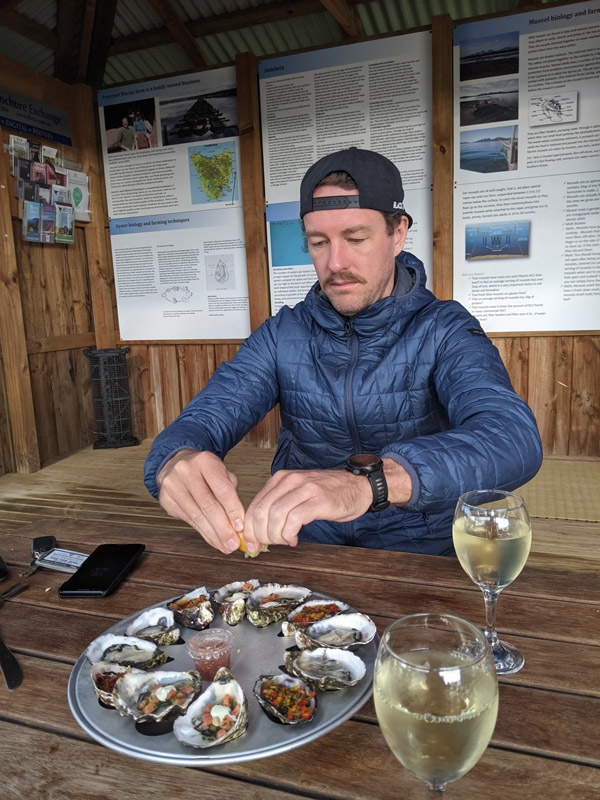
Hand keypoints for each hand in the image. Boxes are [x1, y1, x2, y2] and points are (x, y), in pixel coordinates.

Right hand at [157, 450, 245, 553]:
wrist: (176, 464)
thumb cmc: (204, 471)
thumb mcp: (221, 472)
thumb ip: (230, 492)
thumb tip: (238, 522)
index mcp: (205, 461)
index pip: (222, 489)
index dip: (232, 510)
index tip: (241, 527)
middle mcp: (186, 471)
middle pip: (208, 505)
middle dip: (223, 528)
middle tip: (234, 543)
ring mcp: (172, 485)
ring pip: (196, 515)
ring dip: (213, 534)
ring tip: (225, 545)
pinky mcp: (166, 499)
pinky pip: (188, 520)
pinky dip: (203, 532)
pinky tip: (213, 539)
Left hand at [241, 468, 372, 549]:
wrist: (358, 486)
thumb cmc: (328, 493)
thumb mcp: (297, 493)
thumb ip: (279, 505)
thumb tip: (258, 529)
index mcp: (281, 478)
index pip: (255, 505)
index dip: (249, 528)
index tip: (251, 543)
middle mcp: (290, 480)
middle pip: (261, 511)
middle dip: (260, 534)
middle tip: (266, 545)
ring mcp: (305, 489)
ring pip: (276, 516)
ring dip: (275, 536)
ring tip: (284, 541)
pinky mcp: (319, 500)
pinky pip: (294, 520)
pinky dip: (289, 534)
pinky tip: (294, 539)